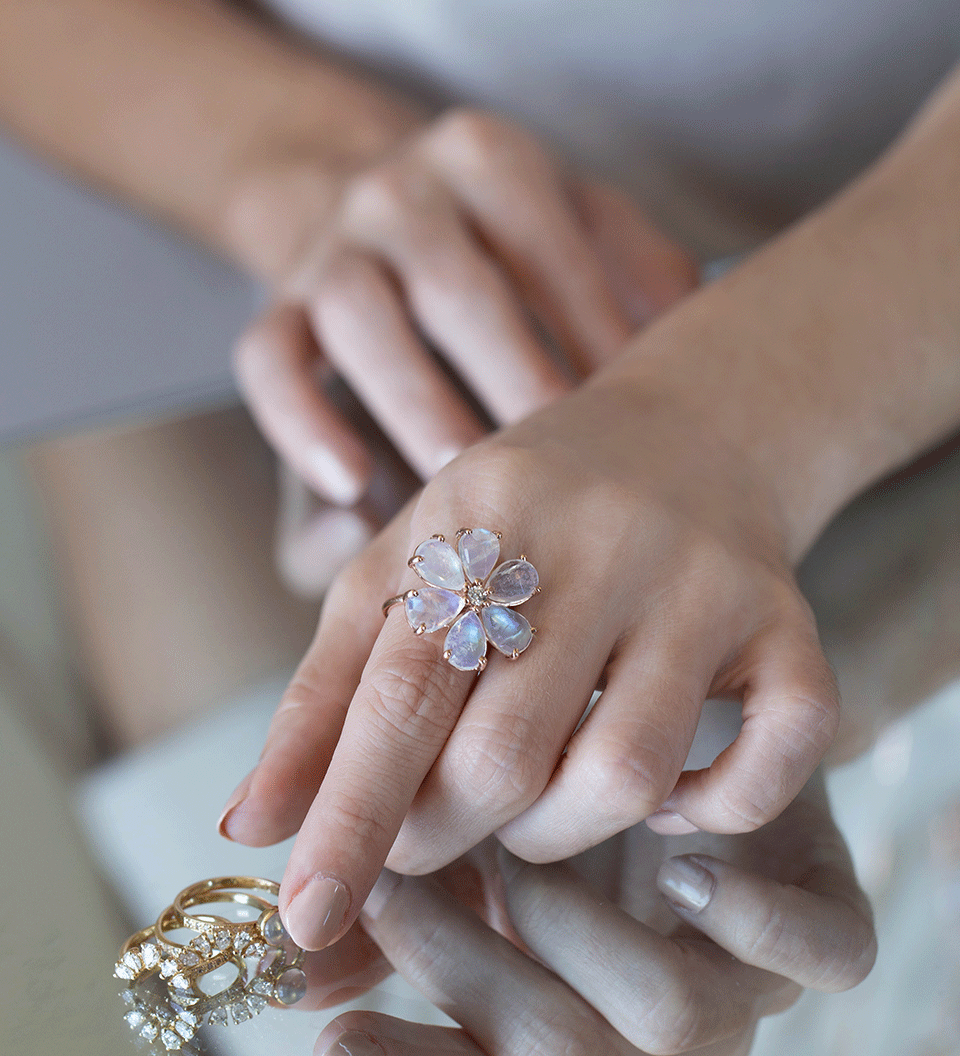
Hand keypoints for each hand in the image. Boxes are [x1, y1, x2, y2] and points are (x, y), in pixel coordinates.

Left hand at [220, 373, 839, 952]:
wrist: (685, 429)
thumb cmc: (521, 519)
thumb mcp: (406, 573)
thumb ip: (327, 696)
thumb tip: (247, 826)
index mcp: (481, 517)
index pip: (396, 697)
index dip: (346, 819)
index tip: (304, 918)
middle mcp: (600, 543)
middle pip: (505, 755)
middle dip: (449, 831)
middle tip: (432, 834)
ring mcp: (703, 582)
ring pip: (624, 775)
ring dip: (562, 833)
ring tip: (535, 809)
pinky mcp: (789, 618)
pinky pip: (779, 753)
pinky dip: (717, 809)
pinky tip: (668, 798)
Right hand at [232, 109, 696, 504]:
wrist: (381, 203)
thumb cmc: (513, 242)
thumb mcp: (583, 226)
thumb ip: (641, 272)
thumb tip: (698, 349)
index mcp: (488, 159)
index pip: (544, 239)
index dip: (591, 327)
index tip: (637, 416)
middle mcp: (400, 193)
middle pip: (453, 285)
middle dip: (512, 376)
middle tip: (564, 470)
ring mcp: (329, 251)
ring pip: (360, 320)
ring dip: (413, 402)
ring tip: (458, 479)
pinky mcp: (276, 310)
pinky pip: (270, 363)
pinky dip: (302, 423)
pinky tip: (347, 486)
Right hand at [298, 779, 874, 1055]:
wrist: (698, 727)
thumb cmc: (570, 804)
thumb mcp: (473, 855)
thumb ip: (394, 913)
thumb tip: (279, 964)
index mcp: (578, 1036)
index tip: (332, 1039)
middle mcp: (659, 1037)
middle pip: (559, 1054)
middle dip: (462, 970)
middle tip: (390, 887)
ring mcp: (744, 989)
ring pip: (665, 1016)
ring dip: (570, 926)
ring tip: (522, 838)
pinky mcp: (823, 924)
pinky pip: (818, 959)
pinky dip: (752, 921)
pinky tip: (680, 866)